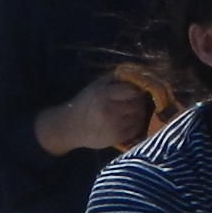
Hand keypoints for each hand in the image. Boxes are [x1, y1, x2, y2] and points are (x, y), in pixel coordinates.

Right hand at [36, 69, 152, 158]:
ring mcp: (114, 126)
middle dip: (139, 102)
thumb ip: (116, 78)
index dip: (137, 90)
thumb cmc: (85, 103)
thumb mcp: (96, 85)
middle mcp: (110, 111)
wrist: (71, 127)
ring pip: (140, 117)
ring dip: (139, 113)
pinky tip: (129, 121)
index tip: (135, 91)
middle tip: (135, 102)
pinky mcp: (117, 138)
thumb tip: (137, 74)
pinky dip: (136, 124)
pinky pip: (136, 129)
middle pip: (138, 104)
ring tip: (131, 112)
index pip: (132, 91)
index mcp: (104, 95)